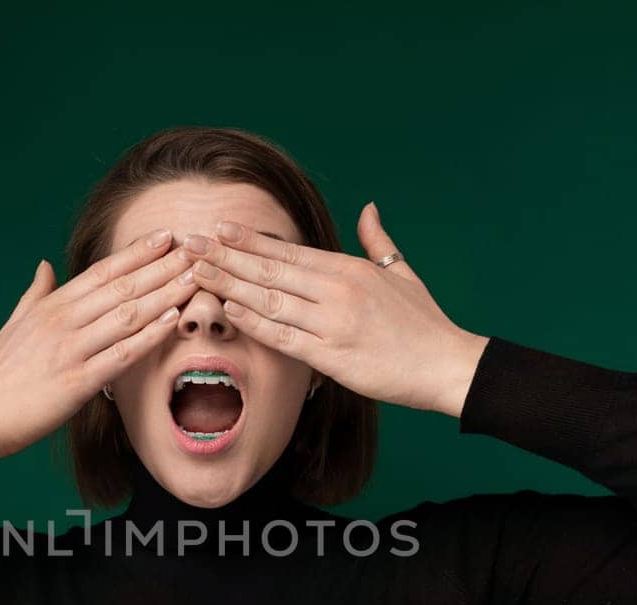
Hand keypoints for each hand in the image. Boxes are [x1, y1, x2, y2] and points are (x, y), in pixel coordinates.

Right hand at [0, 231, 202, 468]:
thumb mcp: (14, 324)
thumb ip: (35, 293)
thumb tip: (45, 265)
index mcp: (51, 306)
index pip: (102, 271)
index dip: (136, 253)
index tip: (165, 236)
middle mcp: (62, 321)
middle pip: (121, 287)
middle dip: (162, 267)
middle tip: (195, 250)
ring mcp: (70, 350)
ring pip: (127, 315)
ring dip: (164, 295)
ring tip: (195, 279)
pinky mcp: (76, 382)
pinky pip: (121, 355)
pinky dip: (149, 337)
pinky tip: (172, 322)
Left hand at [181, 202, 489, 416]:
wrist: (447, 364)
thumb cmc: (424, 323)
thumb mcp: (402, 272)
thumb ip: (377, 239)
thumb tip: (368, 208)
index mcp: (350, 269)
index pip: (288, 251)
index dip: (250, 240)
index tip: (219, 229)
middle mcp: (337, 291)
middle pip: (270, 271)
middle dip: (225, 256)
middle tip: (189, 243)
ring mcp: (333, 324)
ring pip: (270, 300)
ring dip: (229, 284)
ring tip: (196, 272)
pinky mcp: (332, 357)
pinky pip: (285, 338)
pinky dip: (255, 323)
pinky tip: (230, 309)